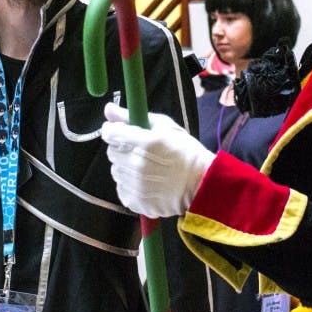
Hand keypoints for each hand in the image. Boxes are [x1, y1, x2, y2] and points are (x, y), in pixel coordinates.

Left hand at [101, 102, 214, 217]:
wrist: (202, 184)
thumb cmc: (186, 151)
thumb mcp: (165, 126)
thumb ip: (133, 117)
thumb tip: (108, 108)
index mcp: (144, 143)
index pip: (111, 134)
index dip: (113, 130)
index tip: (119, 131)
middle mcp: (137, 165)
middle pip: (111, 153)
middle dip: (121, 148)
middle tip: (138, 149)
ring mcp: (136, 186)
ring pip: (116, 172)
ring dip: (125, 167)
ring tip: (144, 167)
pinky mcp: (137, 202)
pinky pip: (122, 190)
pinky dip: (129, 186)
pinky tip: (145, 182)